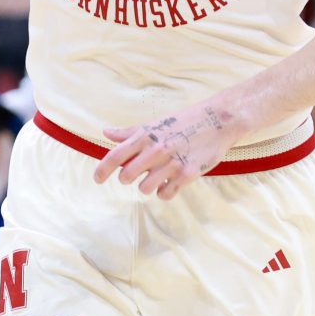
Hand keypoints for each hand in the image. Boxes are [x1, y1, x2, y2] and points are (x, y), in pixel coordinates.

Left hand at [97, 101, 245, 199]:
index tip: (97, 179)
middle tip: (138, 173)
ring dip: (148, 186)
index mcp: (145, 136)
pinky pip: (165, 194)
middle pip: (127, 176)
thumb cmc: (184, 121)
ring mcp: (171, 163)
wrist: (217, 121)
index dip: (102, 170)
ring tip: (158, 176)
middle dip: (128, 178)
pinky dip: (165, 191)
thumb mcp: (155, 124)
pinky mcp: (187, 174)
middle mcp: (155, 149)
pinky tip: (171, 182)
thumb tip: (106, 133)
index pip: (115, 156)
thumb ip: (129, 133)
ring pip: (145, 188)